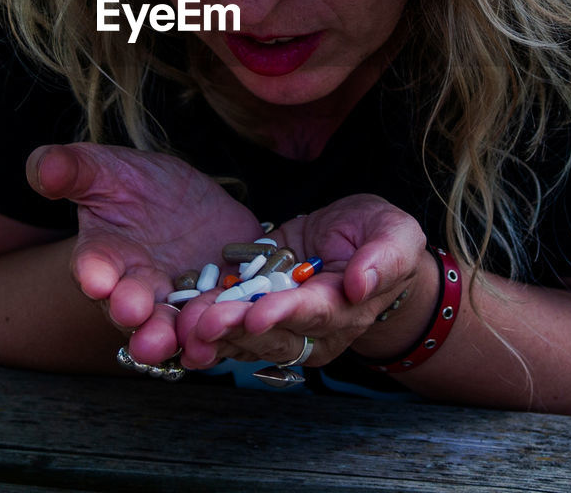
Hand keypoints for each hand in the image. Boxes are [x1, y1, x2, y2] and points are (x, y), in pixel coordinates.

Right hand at [27, 143, 261, 364]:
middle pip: (133, 309)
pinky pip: (219, 323)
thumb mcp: (106, 168)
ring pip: (174, 327)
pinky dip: (222, 333)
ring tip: (180, 341)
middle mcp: (138, 288)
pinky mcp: (219, 301)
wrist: (189, 202)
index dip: (94, 273)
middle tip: (134, 316)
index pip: (93, 267)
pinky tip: (226, 337)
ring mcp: (179, 301)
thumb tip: (41, 168)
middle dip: (133, 315)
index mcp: (104, 257)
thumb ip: (73, 169)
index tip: (96, 279)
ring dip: (175, 336)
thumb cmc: (136, 185)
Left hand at [173, 194, 427, 368]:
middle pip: (270, 334)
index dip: (284, 315)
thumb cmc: (381, 238)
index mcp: (345, 310)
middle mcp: (309, 328)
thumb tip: (360, 284)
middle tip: (204, 325)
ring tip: (183, 328)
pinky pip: (227, 324)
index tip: (256, 315)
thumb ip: (383, 258)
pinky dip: (201, 324)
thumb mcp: (394, 234)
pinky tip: (176, 323)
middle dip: (235, 329)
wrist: (359, 245)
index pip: (313, 315)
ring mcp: (279, 324)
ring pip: (243, 337)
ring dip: (212, 334)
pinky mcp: (254, 311)